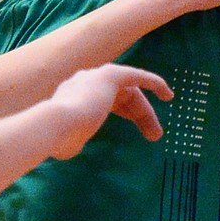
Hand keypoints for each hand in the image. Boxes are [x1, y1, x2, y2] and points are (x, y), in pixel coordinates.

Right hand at [45, 63, 172, 157]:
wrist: (52, 125)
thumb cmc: (57, 139)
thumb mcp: (64, 141)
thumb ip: (71, 139)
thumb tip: (71, 146)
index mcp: (72, 96)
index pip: (104, 102)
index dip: (125, 115)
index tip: (137, 131)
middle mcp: (83, 82)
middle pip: (121, 97)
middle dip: (139, 116)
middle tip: (154, 136)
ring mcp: (95, 76)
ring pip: (130, 91)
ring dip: (146, 112)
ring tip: (157, 133)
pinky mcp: (109, 75)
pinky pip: (136, 75)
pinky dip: (153, 82)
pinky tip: (167, 94)